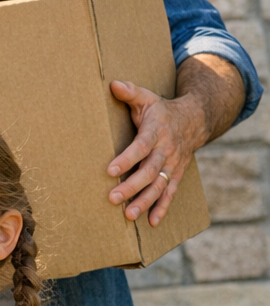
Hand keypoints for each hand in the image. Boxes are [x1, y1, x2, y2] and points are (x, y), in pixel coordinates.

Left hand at [107, 80, 208, 226]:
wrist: (194, 120)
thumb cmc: (161, 110)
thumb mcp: (146, 97)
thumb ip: (130, 92)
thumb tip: (113, 84)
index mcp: (157, 132)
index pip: (142, 147)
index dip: (127, 159)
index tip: (110, 171)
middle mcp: (166, 151)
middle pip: (150, 171)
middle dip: (132, 186)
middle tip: (113, 198)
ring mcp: (173, 164)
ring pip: (159, 186)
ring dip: (145, 201)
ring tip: (129, 215)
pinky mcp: (176, 174)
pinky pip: (170, 193)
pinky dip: (162, 208)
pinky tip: (151, 221)